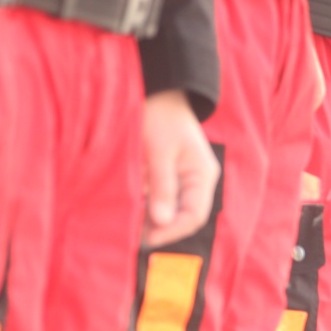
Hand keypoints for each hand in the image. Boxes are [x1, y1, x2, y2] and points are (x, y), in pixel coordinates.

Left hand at [142, 90, 217, 246]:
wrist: (158, 91)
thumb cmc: (161, 116)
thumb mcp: (159, 151)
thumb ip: (162, 186)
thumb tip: (160, 221)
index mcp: (203, 175)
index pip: (193, 216)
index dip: (172, 231)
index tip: (147, 238)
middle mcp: (198, 181)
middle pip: (182, 216)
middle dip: (159, 226)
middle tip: (132, 233)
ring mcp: (184, 178)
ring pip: (169, 208)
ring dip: (149, 215)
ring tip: (128, 218)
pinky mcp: (169, 174)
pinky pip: (160, 197)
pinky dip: (146, 202)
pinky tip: (130, 203)